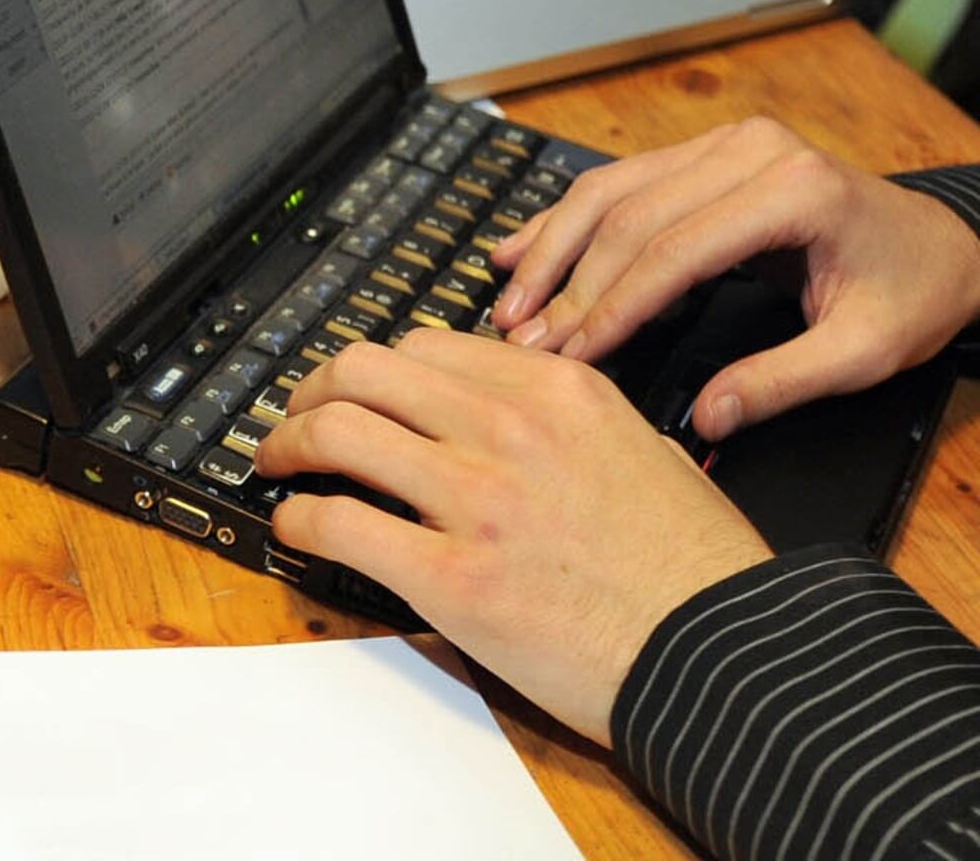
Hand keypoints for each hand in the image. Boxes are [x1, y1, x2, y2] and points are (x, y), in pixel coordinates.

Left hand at [256, 331, 769, 743]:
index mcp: (559, 391)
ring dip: (288, 445)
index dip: (376, 370)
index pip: (427, 346)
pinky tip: (296, 528)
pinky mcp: (452, 578)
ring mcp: (477, 501)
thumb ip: (569, 421)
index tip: (357, 392)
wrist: (727, 659)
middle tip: (296, 419)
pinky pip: (339, 524)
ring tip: (278, 465)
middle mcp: (510, 429)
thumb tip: (511, 412)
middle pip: (363, 370)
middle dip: (313, 390)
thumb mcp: (645, 450)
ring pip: (337, 431)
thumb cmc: (699, 571)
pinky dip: (299, 520)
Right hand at [487, 117, 979, 440]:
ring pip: (609, 192)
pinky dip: (565, 219)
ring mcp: (723, 143)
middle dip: (570, 286)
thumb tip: (707, 419)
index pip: (674, 251)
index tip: (571, 356)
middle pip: (629, 218)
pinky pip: (619, 181)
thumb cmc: (912, 292)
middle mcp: (750, 151)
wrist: (944, 243)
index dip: (613, 307)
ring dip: (551, 250)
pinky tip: (518, 248)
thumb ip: (782, 382)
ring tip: (509, 304)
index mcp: (793, 191)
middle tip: (526, 343)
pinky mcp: (706, 152)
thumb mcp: (864, 352)